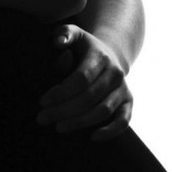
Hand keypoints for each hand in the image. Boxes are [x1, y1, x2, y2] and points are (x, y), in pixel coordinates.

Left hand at [36, 26, 132, 141]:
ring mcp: (123, 88)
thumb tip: (59, 42)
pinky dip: (111, 131)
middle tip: (42, 118)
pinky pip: (124, 120)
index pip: (81, 78)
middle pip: (89, 97)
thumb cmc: (83, 48)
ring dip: (80, 122)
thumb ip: (64, 34)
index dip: (61, 92)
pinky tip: (93, 137)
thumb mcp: (74, 34)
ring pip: (103, 110)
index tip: (42, 101)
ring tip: (58, 127)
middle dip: (64, 110)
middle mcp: (115, 73)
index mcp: (100, 56)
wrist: (109, 55)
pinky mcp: (128, 101)